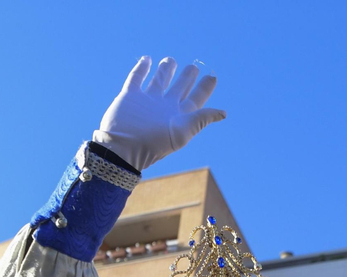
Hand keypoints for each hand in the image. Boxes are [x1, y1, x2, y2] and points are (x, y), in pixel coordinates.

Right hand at [93, 56, 223, 172]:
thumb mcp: (183, 131)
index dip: (205, 88)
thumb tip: (224, 113)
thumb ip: (202, 119)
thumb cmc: (154, 143)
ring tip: (171, 60)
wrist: (123, 148)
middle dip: (187, 77)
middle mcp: (164, 107)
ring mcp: (147, 100)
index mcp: (179, 115)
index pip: (196, 99)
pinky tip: (147, 59)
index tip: (212, 77)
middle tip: (194, 67)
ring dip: (165, 70)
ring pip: (159, 81)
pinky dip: (142, 68)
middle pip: (179, 88)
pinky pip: (136, 78)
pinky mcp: (130, 96)